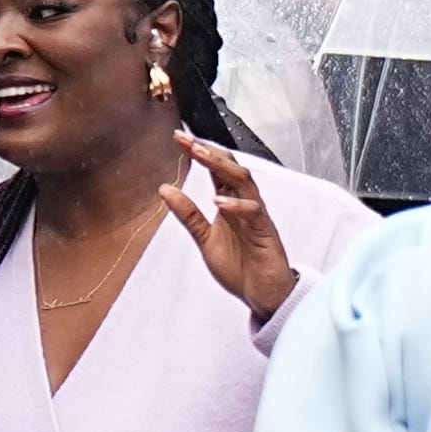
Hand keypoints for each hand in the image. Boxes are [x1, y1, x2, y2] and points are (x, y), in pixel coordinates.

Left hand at [167, 135, 299, 326]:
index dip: (198, 151)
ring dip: (222, 166)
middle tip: (187, 139)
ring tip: (201, 155)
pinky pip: (254, 211)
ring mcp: (256, 215)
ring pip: (243, 181)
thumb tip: (165, 189)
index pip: (215, 169)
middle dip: (208, 151)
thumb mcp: (204, 238)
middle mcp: (244, 203)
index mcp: (230, 202)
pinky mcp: (265, 231)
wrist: (262, 294)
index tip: (178, 137)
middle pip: (230, 167)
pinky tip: (219, 202)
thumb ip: (188, 215)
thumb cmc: (240, 266)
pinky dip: (237, 205)